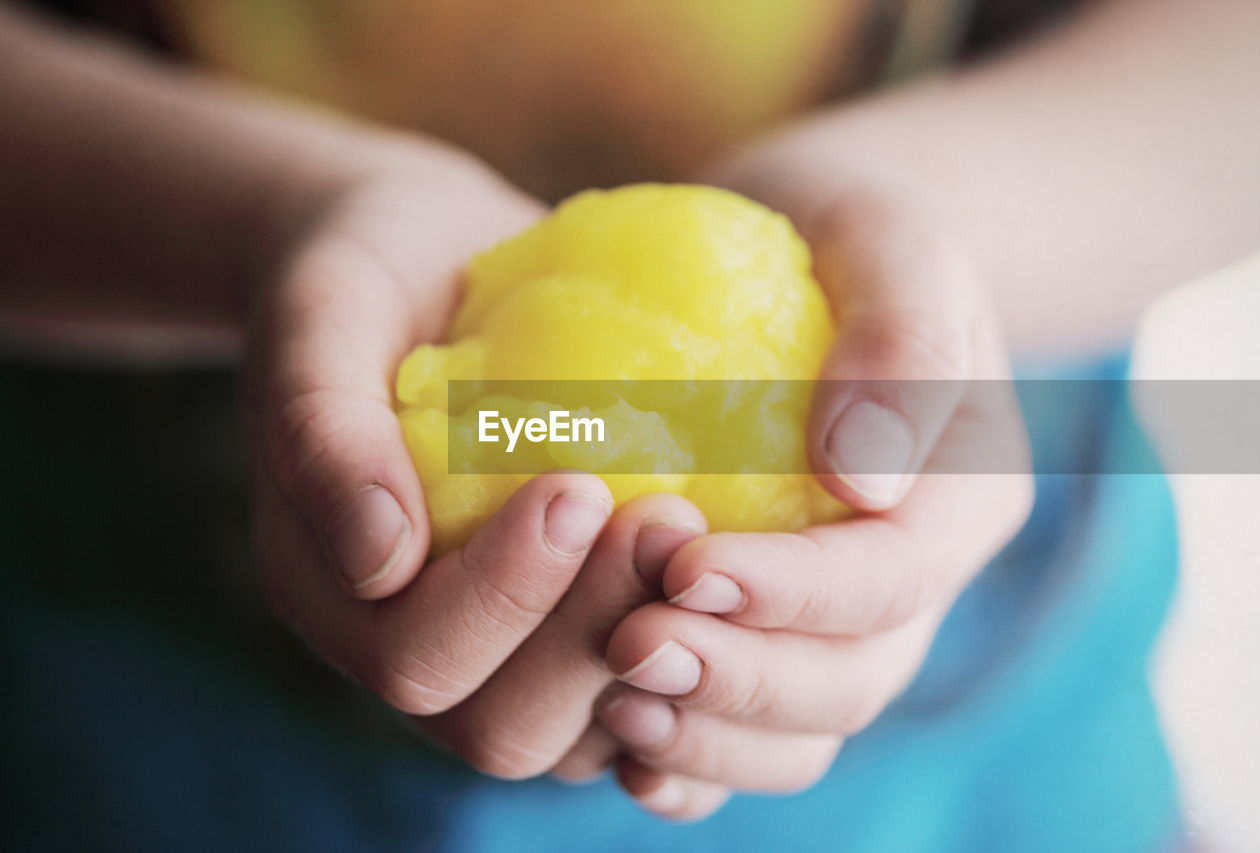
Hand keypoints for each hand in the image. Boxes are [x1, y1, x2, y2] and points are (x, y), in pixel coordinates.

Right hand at [241, 145, 706, 775]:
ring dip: (651, 643)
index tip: (578, 483)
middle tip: (670, 516)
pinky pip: (634, 692)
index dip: (501, 596)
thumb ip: (323, 428)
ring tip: (700, 528)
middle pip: (503, 727)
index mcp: (334, 590)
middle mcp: (412, 642)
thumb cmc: (369, 274)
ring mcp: (500, 649)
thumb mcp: (324, 314)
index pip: (415, 657)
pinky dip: (689, 654)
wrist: (431, 261)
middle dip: (589, 632)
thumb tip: (379, 559)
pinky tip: (733, 567)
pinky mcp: (569, 626)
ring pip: (579, 733)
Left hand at [581, 156, 1033, 819]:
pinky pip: (746, 734)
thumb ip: (904, 340)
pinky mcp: (773, 634)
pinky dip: (691, 760)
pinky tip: (616, 747)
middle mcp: (912, 584)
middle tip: (629, 644)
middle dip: (741, 679)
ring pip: (801, 732)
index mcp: (963, 500)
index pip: (890, 578)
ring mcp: (842, 623)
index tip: (686, 564)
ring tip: (609, 697)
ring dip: (707, 734)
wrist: (812, 258)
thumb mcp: (891, 240)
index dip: (793, 591)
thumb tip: (865, 479)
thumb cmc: (849, 234)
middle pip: (847, 680)